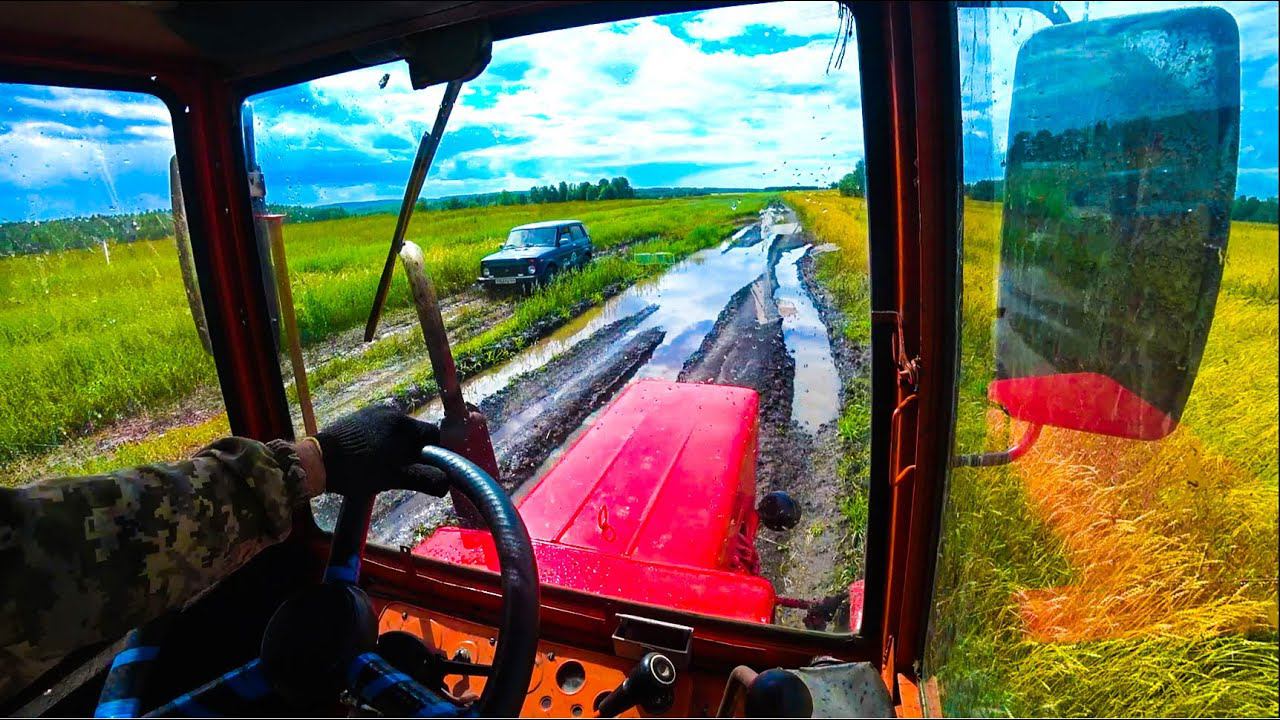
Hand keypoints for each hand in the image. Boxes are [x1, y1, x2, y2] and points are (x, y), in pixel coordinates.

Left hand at [315, 405, 445, 496]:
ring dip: (398, 447)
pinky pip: (381, 428)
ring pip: (398, 431)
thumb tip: (446, 484)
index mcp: (404, 424)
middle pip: (415, 433)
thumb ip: (424, 479)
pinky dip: (383, 441)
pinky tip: (372, 457)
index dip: (437, 453)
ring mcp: (373, 411)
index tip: (431, 468)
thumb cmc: (358, 471)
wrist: (318, 461)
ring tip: (386, 466)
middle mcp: (391, 411)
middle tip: (405, 471)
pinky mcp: (359, 416)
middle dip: (415, 451)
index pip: (434, 435)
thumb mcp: (394, 478)